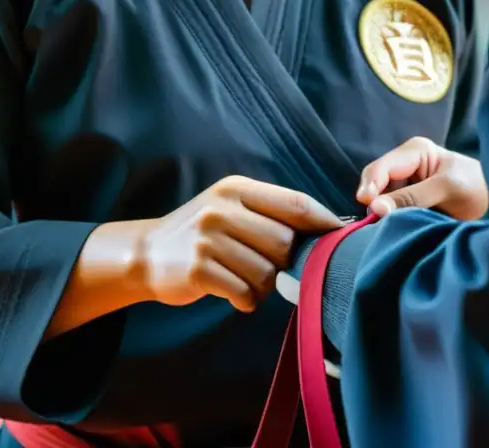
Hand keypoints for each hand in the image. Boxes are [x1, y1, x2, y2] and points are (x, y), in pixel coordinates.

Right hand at [136, 176, 343, 311]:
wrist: (147, 254)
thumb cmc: (204, 233)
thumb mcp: (232, 208)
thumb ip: (272, 213)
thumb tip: (328, 228)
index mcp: (237, 189)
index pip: (295, 203)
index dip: (323, 221)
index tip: (341, 236)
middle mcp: (222, 209)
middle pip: (284, 241)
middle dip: (286, 260)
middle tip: (270, 267)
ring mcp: (207, 239)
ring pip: (267, 271)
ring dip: (264, 285)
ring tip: (246, 280)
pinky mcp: (198, 270)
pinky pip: (245, 293)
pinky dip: (246, 300)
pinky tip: (234, 293)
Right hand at [356, 137, 488, 220]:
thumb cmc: (475, 187)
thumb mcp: (446, 189)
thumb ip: (412, 197)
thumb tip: (375, 207)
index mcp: (415, 151)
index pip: (382, 168)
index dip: (371, 186)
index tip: (369, 206)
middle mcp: (405, 165)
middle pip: (375, 183)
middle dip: (374, 201)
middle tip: (377, 222)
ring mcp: (405, 184)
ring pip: (379, 200)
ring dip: (381, 214)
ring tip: (388, 228)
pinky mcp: (408, 202)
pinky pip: (390, 211)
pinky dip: (389, 221)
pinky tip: (394, 229)